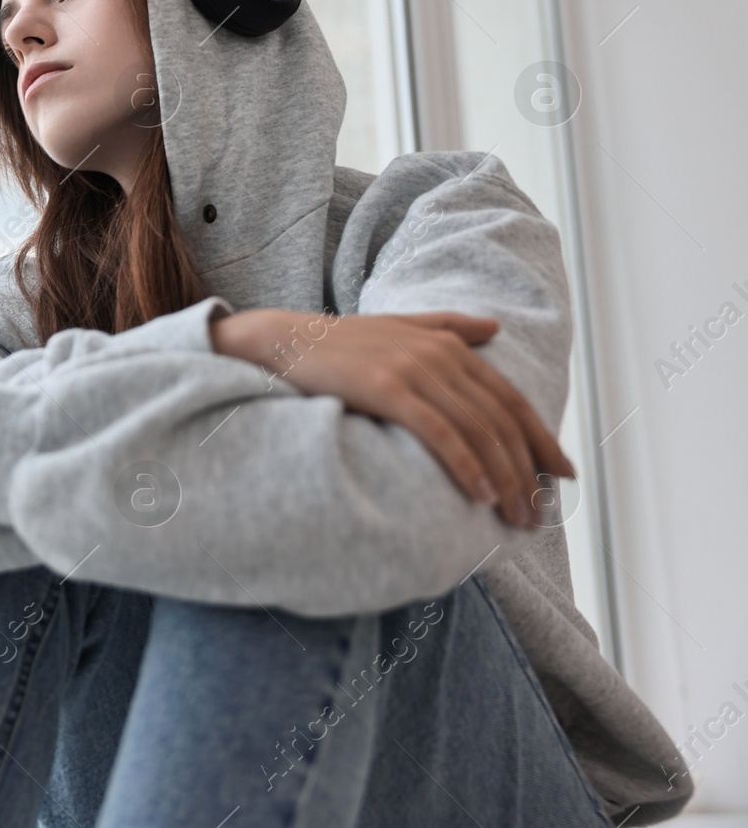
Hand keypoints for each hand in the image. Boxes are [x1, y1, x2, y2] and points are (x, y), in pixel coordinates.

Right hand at [211, 308, 574, 526]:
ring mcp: (413, 370)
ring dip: (504, 477)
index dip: (541, 437)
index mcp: (447, 343)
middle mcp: (438, 354)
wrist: (280, 340)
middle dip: (527, 470)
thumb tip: (494, 328)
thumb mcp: (397, 328)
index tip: (562, 475)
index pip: (509, 398)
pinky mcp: (386, 388)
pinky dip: (466, 464)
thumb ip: (447, 326)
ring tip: (516, 515)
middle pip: (500, 420)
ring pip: (477, 430)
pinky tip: (480, 495)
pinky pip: (440, 433)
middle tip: (538, 513)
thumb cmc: (336, 343)